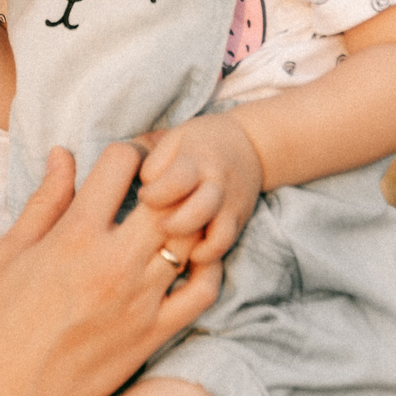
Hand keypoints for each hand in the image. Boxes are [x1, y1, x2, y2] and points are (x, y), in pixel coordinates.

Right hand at [0, 144, 221, 395]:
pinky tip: (189, 259)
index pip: (120, 163)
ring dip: (186, 219)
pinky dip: (207, 267)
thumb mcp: (9, 253)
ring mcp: (142, 301)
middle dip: (165, 178)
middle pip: (167, 195)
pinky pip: (203, 291)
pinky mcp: (156, 333)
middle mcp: (115, 264)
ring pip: (191, 238)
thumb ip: (45, 202)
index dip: (125, 151)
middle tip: (157, 183)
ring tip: (171, 218)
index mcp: (75, 237)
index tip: (123, 161)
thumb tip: (63, 154)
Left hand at [135, 113, 262, 267]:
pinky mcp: (240, 222)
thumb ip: (155, 164)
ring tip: (176, 248)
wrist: (251, 144)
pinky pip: (225, 247)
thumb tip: (145, 194)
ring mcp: (232, 206)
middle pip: (200, 211)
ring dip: (194, 249)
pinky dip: (207, 257)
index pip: (177, 181)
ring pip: (219, 237)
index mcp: (198, 160)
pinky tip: (190, 255)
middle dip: (174, 225)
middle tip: (157, 226)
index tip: (144, 196)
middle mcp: (218, 184)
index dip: (155, 194)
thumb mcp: (174, 138)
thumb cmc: (200, 142)